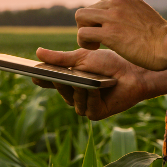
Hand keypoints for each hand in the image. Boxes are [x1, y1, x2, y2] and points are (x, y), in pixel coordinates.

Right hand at [31, 47, 166, 120]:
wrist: (134, 71)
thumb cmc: (109, 62)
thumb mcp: (82, 57)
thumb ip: (60, 59)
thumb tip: (37, 53)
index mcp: (71, 80)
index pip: (52, 81)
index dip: (42, 79)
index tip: (32, 74)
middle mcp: (76, 94)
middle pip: (61, 91)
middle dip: (60, 83)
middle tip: (55, 75)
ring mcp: (86, 105)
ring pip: (73, 101)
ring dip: (78, 89)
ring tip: (81, 80)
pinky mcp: (97, 113)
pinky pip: (87, 107)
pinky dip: (91, 96)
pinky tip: (96, 88)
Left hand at [75, 0, 166, 70]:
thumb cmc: (160, 36)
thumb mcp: (142, 13)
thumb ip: (128, 12)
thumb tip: (115, 21)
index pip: (100, 3)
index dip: (100, 19)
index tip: (109, 30)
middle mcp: (117, 1)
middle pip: (88, 9)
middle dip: (89, 25)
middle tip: (99, 39)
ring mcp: (113, 16)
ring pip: (81, 17)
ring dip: (84, 31)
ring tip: (95, 43)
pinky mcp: (110, 33)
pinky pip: (83, 33)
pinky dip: (84, 42)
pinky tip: (95, 48)